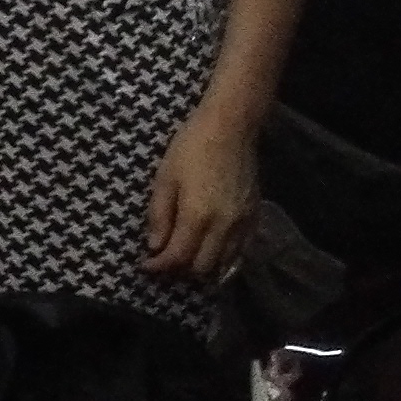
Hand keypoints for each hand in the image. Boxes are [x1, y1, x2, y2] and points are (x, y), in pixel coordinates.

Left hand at [143, 107, 257, 278]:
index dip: (158, 267)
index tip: (145, 266)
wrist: (231, 129)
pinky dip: (224, 260)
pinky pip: (241, 252)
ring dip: (203, 269)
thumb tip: (155, 247)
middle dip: (180, 271)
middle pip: (202, 268)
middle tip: (163, 263)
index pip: (178, 257)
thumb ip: (160, 216)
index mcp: (198, 216)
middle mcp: (225, 227)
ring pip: (225, 265)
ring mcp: (244, 224)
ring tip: (185, 261)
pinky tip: (209, 253)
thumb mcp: (164, 180)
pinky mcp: (255, 218)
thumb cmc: (190, 149)